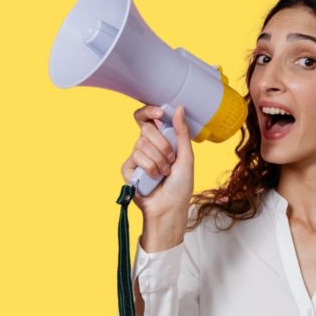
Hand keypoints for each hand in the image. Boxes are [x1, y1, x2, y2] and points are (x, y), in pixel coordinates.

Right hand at [120, 104, 193, 218]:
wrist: (171, 207)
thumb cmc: (181, 184)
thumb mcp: (186, 156)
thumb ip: (182, 132)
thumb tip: (179, 108)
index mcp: (160, 139)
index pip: (146, 117)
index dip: (149, 111)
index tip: (160, 113)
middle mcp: (147, 145)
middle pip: (146, 129)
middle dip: (163, 146)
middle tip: (171, 160)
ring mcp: (136, 157)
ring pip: (141, 145)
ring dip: (158, 161)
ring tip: (164, 173)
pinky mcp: (128, 169)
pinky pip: (135, 158)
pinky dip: (149, 168)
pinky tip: (153, 178)